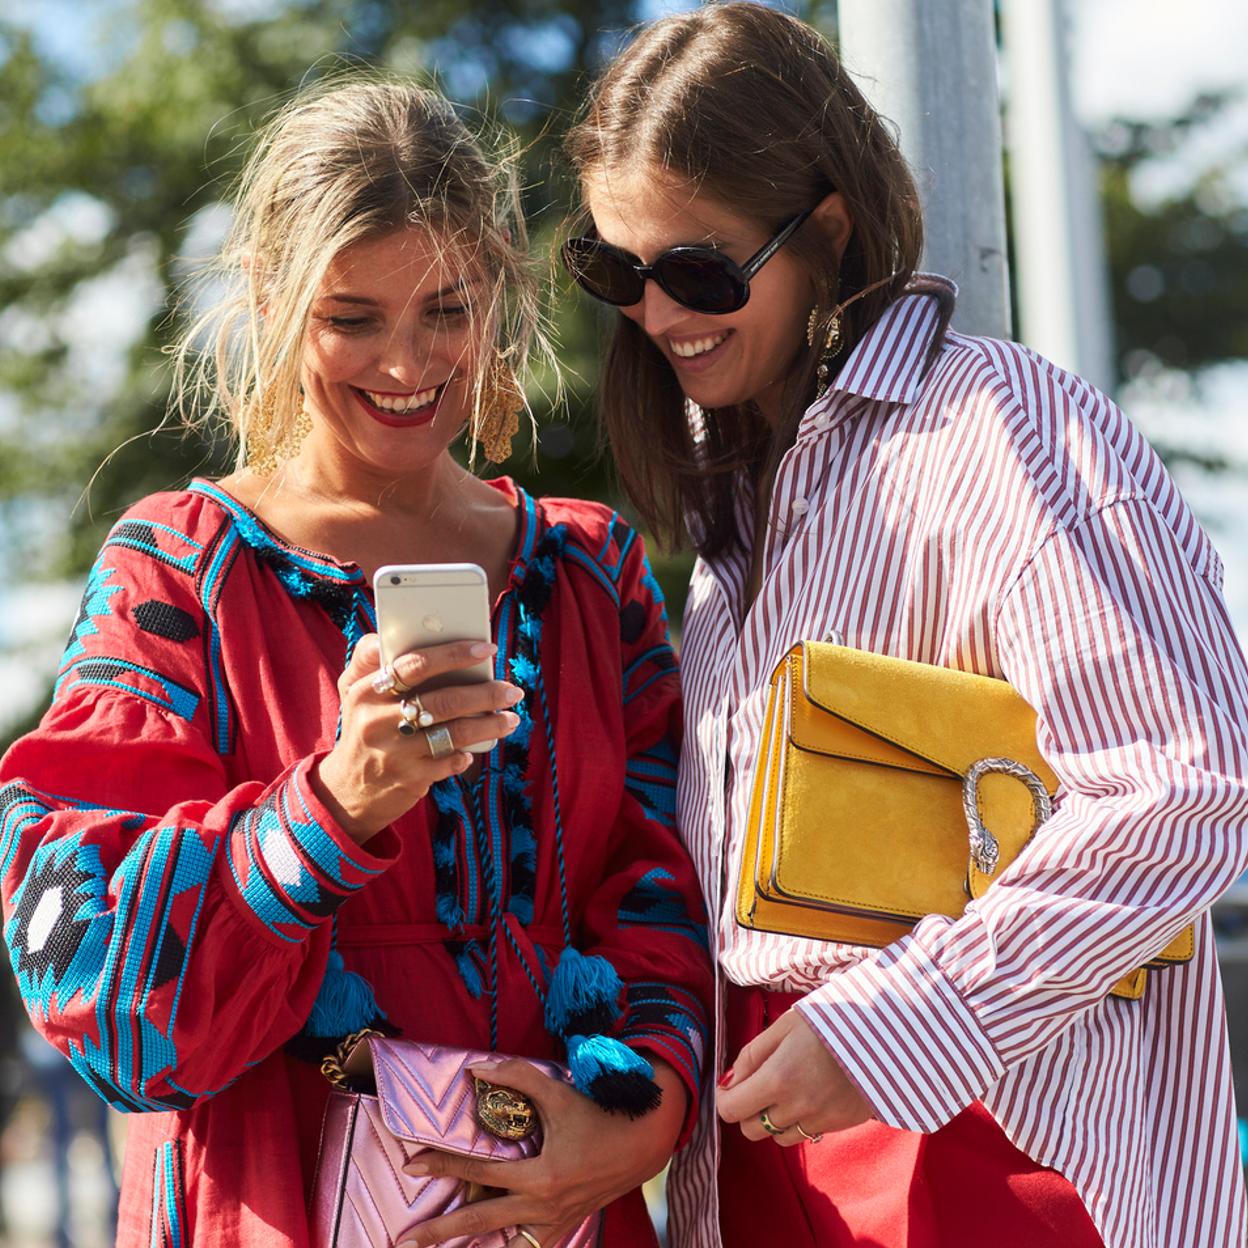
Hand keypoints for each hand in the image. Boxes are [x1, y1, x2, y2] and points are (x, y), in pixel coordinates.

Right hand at [312, 633, 523, 844]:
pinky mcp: (409, 779)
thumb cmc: (362, 727)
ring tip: (510, 718)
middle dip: (485, 693)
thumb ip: (371, 658)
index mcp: (365, 689)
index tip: (486, 649)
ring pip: (454, 732)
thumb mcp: (353, 691)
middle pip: (443, 699)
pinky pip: (451, 761)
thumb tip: (400, 632)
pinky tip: (478, 746)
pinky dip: (469, 753)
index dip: (454, 654)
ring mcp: (394, 752)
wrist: (347, 791)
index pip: (414, 664)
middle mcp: (377, 719)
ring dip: (489, 724)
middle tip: (512, 690)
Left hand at [394, 1057, 686, 1247]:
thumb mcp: (558, 1094)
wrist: (642, 1144)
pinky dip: (507, 1246)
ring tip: (440, 1245)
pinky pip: (528, 1245)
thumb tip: (477, 1069)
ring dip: (471, 1244)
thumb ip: (517, 1077)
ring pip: (504, 1244)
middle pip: (481, 1222)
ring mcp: (554, 1223)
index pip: (480, 1173)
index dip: (444, 1166)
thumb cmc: (599, 1115)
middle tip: (406, 1237)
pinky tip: (489, 1243)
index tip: (413, 1163)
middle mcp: (544, 1207)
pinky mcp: (563, 1227)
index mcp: (541, 1177)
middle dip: (441, 1230)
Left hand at [716, 1006, 872, 1145]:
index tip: (730, 1085)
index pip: (731, 1110)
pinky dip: (798, 1122)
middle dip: (747, 1110)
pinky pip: (805, 1134)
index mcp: (778, 1078)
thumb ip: (752, 1054)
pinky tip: (808, 1096)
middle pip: (751, 1130)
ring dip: (773, 1119)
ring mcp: (819, 1120)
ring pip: (777, 1137)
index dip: (725, 1098)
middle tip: (757, 1085)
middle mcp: (796, 1106)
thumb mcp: (784, 1025)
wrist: (886, 1033)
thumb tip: (729, 1081)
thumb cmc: (830, 1020)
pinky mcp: (839, 1125)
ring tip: (786, 1090)